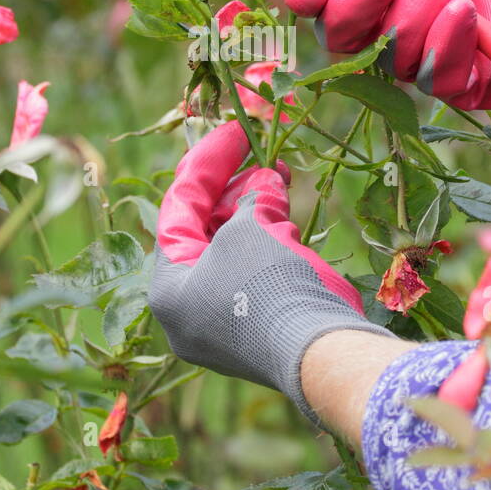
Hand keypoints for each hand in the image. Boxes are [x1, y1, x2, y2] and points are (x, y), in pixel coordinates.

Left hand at [149, 120, 388, 422]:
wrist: (321, 357)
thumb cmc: (268, 288)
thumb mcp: (250, 231)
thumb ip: (250, 201)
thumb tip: (265, 183)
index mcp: (169, 288)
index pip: (179, 211)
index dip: (208, 165)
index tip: (235, 132)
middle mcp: (189, 312)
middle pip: (205, 233)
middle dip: (236, 191)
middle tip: (263, 156)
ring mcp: (224, 327)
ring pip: (234, 254)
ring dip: (257, 214)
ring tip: (281, 180)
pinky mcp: (259, 333)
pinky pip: (256, 277)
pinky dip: (271, 245)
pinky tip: (290, 221)